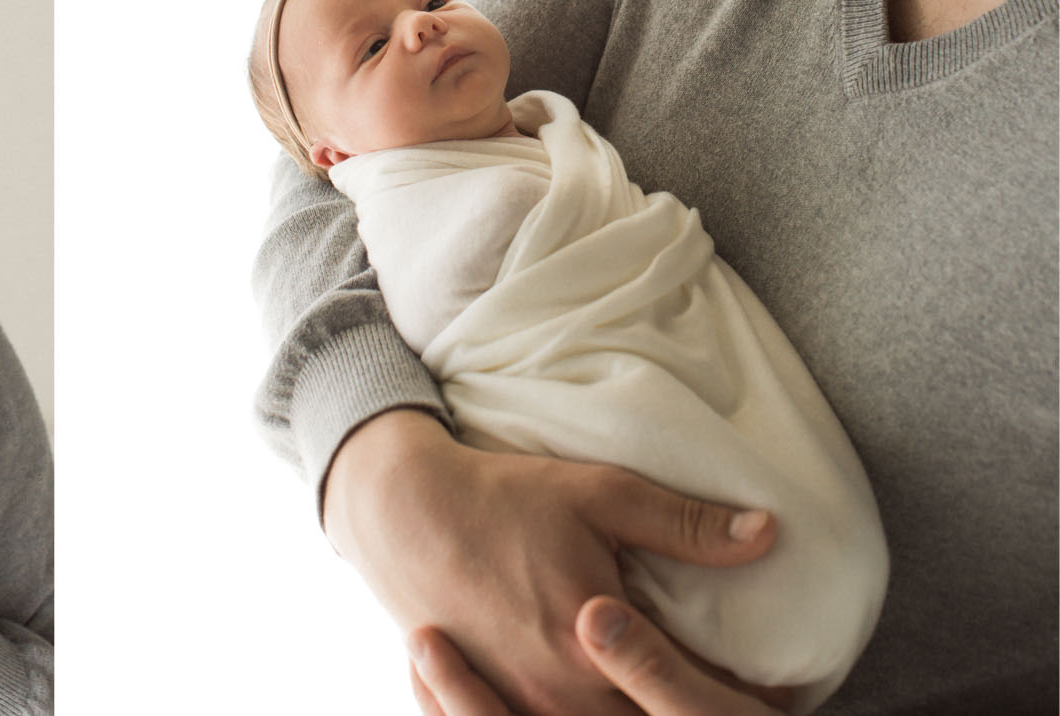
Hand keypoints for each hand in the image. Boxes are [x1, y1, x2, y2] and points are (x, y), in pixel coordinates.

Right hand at [325, 409, 776, 715]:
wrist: (402, 510)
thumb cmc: (502, 496)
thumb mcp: (599, 494)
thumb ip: (685, 524)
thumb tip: (768, 534)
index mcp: (595, 649)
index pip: (694, 690)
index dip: (747, 692)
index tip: (786, 687)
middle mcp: (559, 694)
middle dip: (695, 712)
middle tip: (749, 703)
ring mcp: (521, 706)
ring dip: (645, 715)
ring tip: (677, 700)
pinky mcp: (495, 700)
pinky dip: (591, 715)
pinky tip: (612, 699)